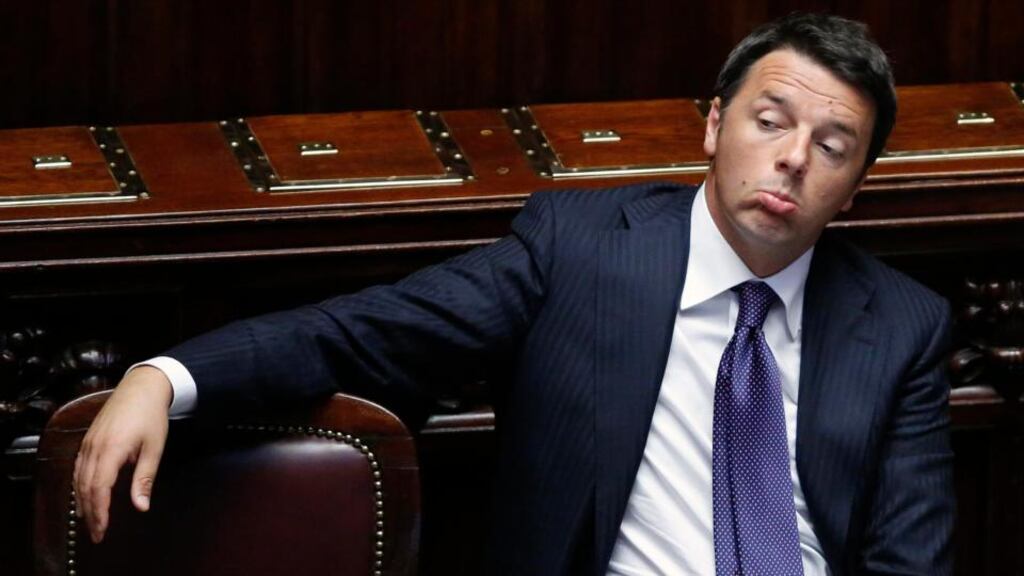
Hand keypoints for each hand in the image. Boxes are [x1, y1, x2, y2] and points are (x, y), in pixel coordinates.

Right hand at [73, 366, 171, 542]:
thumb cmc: (151, 416)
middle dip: (90, 513)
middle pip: (85, 487)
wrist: (142, 387)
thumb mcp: (154, 448)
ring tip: (89, 521)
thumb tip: (142, 506)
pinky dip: (79, 485)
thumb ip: (145, 478)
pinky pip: (78, 467)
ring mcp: (88, 442)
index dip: (99, 512)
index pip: (99, 489)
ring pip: (78, 479)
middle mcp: (94, 448)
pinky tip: (84, 495)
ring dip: (83, 501)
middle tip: (97, 534)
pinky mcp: (88, 439)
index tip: (102, 530)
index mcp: (111, 450)